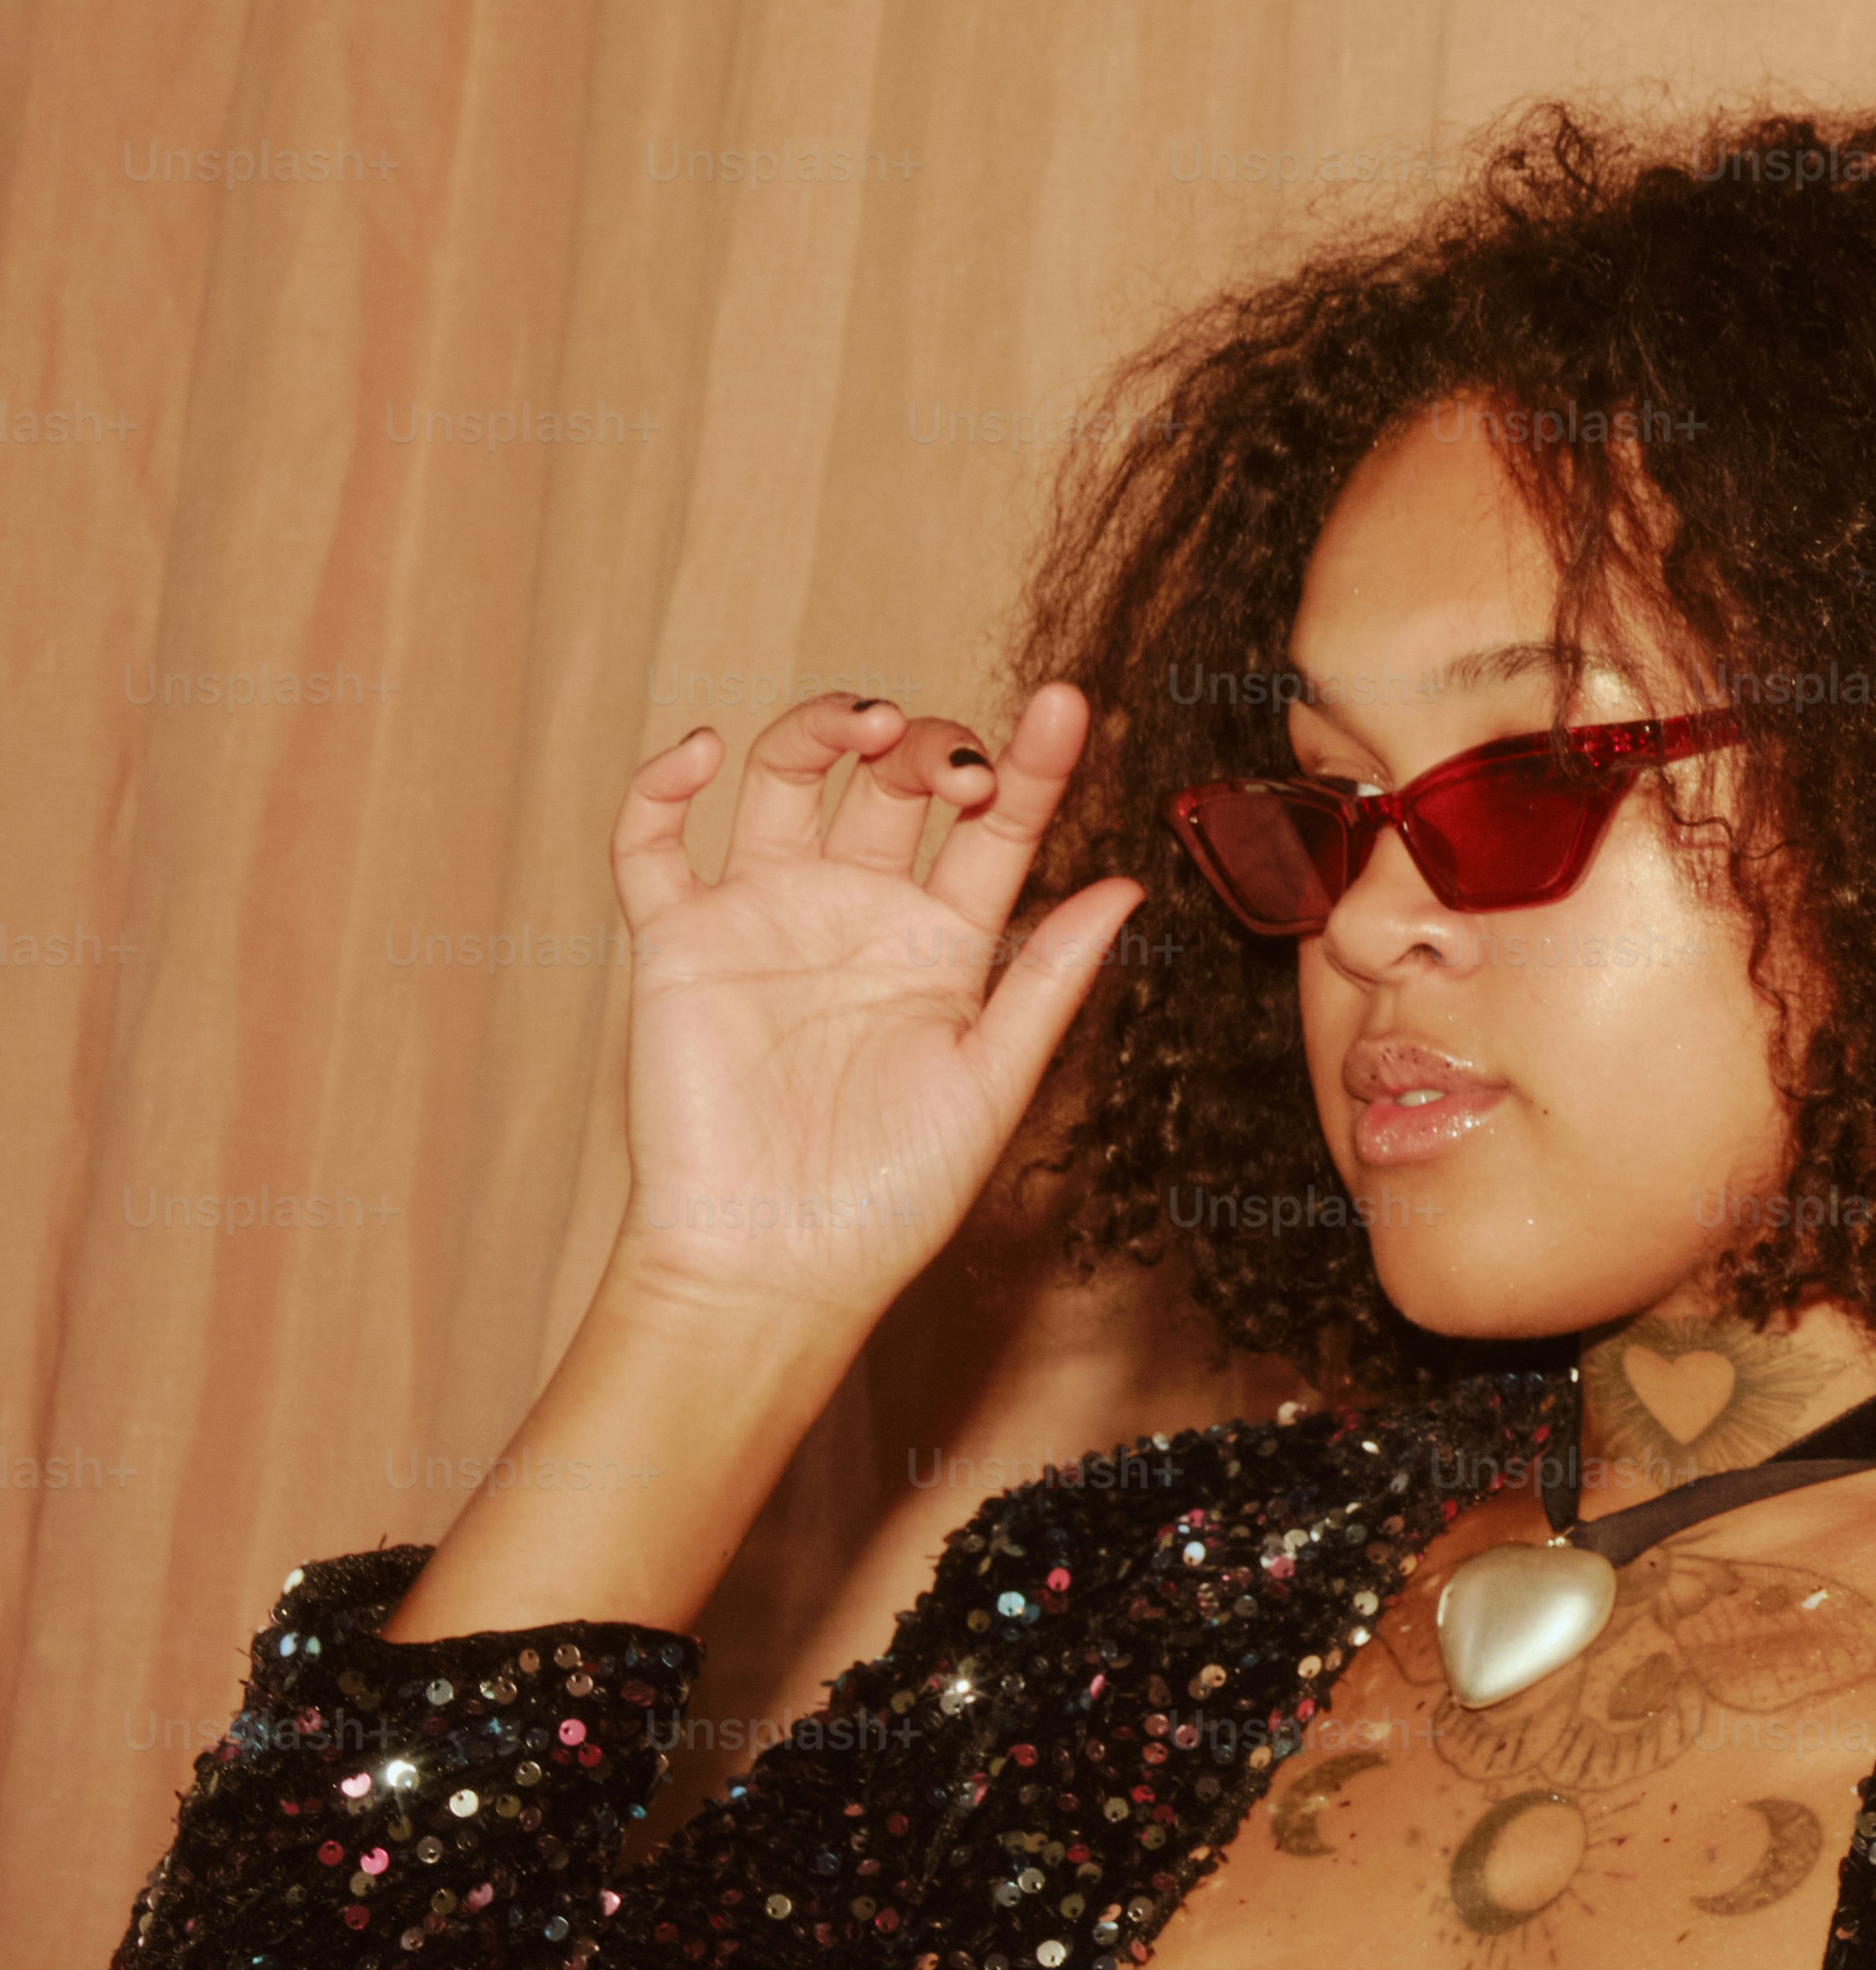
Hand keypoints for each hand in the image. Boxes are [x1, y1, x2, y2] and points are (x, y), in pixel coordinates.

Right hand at [593, 685, 1144, 1332]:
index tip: (1066, 704)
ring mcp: (767, 915)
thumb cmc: (892, 1193)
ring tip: (864, 722)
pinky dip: (662, 785)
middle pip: (893, 780)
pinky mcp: (680, 942)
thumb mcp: (993, 1080)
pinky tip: (702, 752)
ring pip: (783, 778)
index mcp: (946, 938)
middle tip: (953, 765)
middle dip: (929, 743)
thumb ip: (1051, 978)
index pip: (997, 822)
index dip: (1033, 760)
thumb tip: (1129, 886)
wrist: (777, 1264)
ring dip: (821, 725)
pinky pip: (651, 845)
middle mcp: (860, 910)